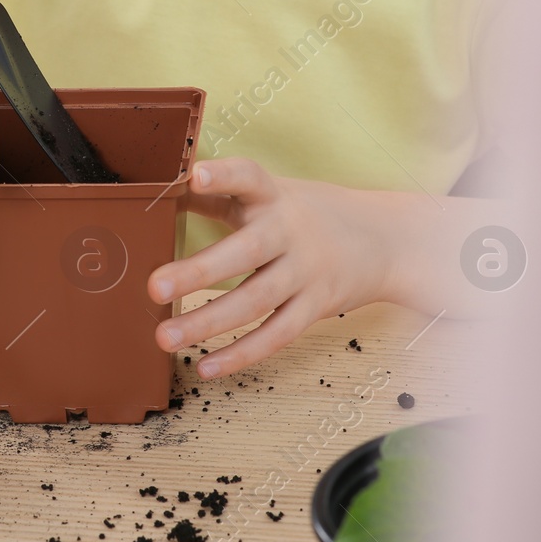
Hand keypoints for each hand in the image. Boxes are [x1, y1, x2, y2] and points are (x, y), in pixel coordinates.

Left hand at [147, 158, 400, 380]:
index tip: (194, 175)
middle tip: (154, 287)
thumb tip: (166, 187)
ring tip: (164, 337)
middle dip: (198, 271)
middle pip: (244, 252)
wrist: (386, 239)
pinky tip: (206, 367)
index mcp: (273, 197)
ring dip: (207, 322)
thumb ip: (221, 194)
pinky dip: (241, 354)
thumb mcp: (272, 194)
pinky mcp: (315, 307)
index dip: (224, 176)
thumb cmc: (309, 213)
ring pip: (254, 301)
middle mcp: (289, 232)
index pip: (249, 178)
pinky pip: (276, 335)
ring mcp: (305, 273)